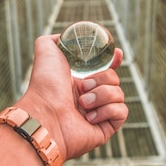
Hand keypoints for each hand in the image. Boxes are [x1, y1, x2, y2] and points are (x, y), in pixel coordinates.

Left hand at [15, 34, 127, 159]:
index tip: (117, 54)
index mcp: (79, 81)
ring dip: (101, 95)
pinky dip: (107, 110)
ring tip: (82, 104)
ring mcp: (99, 113)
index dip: (114, 60)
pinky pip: (122, 112)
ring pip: (119, 94)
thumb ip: (55, 40)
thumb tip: (66, 37)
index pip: (106, 69)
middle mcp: (90, 97)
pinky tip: (89, 117)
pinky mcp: (106, 128)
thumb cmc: (44, 85)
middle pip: (115, 78)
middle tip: (83, 86)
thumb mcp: (46, 52)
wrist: (45, 115)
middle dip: (102, 78)